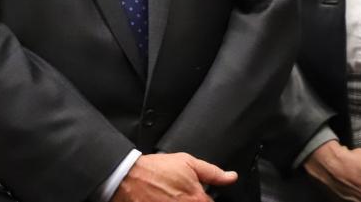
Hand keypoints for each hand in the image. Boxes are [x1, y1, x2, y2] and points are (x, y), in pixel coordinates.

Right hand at [111, 152, 237, 201]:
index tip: (199, 195)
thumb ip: (213, 172)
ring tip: (172, 196)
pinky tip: (163, 199)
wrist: (129, 178)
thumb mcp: (188, 163)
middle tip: (181, 194)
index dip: (206, 199)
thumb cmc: (156, 170)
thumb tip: (231, 177)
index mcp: (197, 199)